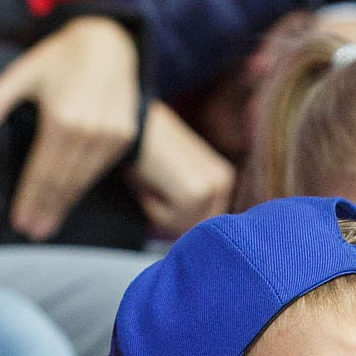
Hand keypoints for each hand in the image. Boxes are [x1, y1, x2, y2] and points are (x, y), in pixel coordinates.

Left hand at [0, 16, 139, 239]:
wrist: (109, 43)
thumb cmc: (60, 57)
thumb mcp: (23, 71)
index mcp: (60, 119)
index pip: (41, 171)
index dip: (29, 199)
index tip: (18, 220)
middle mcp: (88, 131)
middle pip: (61, 182)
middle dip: (44, 210)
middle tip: (31, 231)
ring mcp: (110, 136)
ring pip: (82, 180)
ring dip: (63, 206)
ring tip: (47, 225)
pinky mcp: (125, 137)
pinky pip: (98, 170)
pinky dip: (82, 187)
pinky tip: (69, 200)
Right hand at [127, 102, 233, 237]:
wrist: (132, 117)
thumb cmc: (143, 146)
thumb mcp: (172, 177)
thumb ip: (183, 204)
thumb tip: (182, 238)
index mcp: (222, 179)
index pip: (201, 226)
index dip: (171, 215)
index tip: (159, 186)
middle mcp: (223, 183)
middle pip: (191, 231)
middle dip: (164, 214)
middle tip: (152, 180)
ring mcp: (212, 188)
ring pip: (177, 228)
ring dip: (155, 209)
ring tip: (151, 176)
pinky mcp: (196, 193)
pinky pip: (166, 221)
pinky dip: (149, 204)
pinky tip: (149, 176)